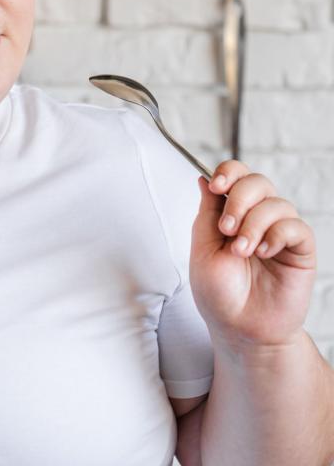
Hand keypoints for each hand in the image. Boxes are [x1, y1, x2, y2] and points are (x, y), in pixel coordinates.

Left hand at [189, 160, 316, 348]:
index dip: (228, 172)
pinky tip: (263, 253)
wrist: (239, 329)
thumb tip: (202, 178)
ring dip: (254, 224)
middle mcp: (257, 217)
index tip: (216, 186)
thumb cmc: (218, 293)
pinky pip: (296, 227)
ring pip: (276, 203)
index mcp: (231, 213)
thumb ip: (207, 212)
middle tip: (226, 230)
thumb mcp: (202, 248)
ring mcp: (279, 233)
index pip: (236, 175)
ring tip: (241, 251)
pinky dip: (276, 235)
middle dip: (239, 200)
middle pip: (257, 181)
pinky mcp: (300, 250)